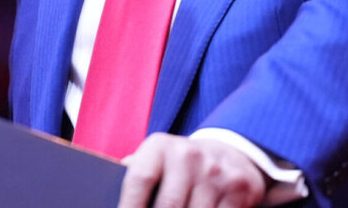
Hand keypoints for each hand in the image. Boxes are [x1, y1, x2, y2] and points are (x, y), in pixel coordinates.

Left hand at [118, 133, 266, 207]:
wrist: (229, 152)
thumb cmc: (178, 167)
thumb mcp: (155, 160)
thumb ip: (135, 175)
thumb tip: (108, 200)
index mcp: (159, 147)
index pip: (139, 180)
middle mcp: (189, 154)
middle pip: (168, 206)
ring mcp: (216, 171)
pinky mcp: (239, 187)